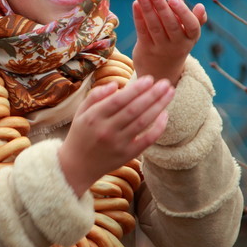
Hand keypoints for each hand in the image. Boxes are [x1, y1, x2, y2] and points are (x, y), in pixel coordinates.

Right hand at [58, 75, 174, 196]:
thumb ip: (96, 96)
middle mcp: (106, 130)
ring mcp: (118, 144)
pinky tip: (165, 115)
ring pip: (142, 122)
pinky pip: (147, 140)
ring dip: (159, 106)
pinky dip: (158, 128)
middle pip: (134, 109)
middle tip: (166, 83)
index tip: (149, 79)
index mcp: (94, 117)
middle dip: (152, 94)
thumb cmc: (80, 135)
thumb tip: (116, 84)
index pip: (119, 100)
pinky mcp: (127, 155)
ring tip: (170, 93)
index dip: (136, 89)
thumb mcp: (81, 113)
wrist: (76, 166)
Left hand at [132, 0, 206, 84]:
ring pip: (154, 27)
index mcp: (190, 39)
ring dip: (147, 9)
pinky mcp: (145, 50)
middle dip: (161, 7)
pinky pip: (142, 31)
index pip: (191, 26)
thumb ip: (195, 20)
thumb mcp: (189, 36)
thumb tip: (201, 6)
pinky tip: (135, 4)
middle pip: (170, 25)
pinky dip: (138, 17)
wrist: (160, 72)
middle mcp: (177, 45)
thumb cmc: (176, 44)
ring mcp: (160, 48)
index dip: (183, 12)